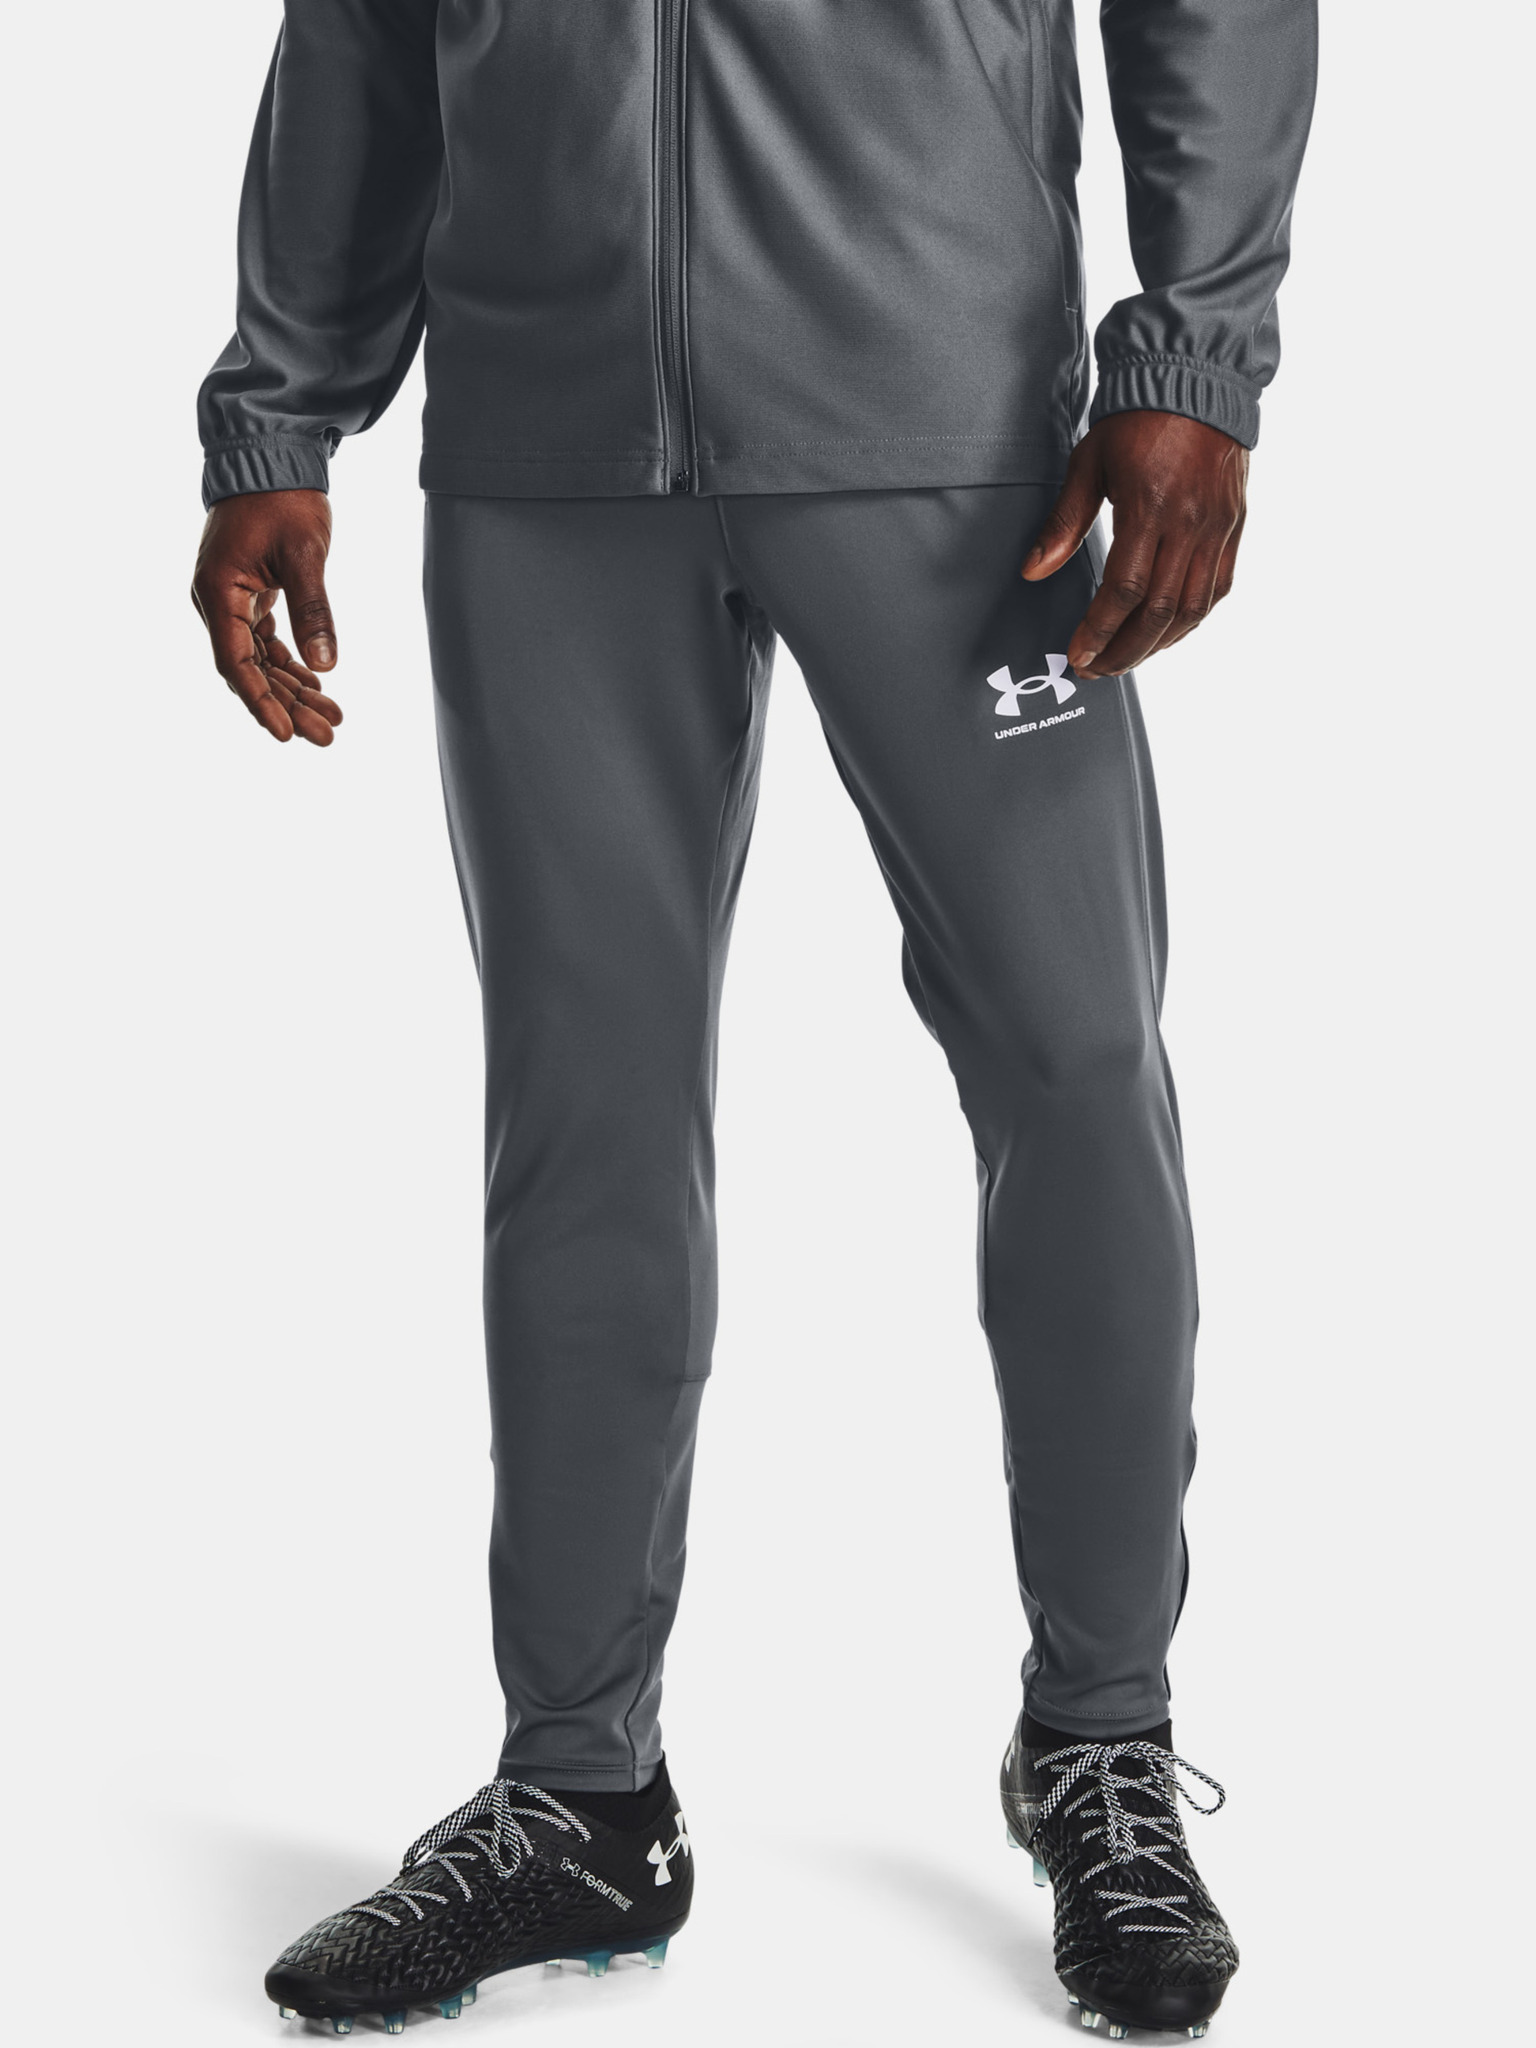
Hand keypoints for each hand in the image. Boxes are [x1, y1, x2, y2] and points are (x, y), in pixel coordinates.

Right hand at [191, 489, 343, 744]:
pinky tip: (318, 688)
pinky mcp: (247, 596)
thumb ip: (313, 610)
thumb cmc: (284, 498)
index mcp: (219, 592)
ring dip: (293, 690)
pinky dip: (290, 665)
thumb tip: (324, 666)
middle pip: (250, 669)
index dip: (261, 702)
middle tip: (327, 736)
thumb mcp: (305, 554)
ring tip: (332, 719)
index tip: (286, 734)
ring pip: (259, 660)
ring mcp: (230, 600)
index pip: (236, 663)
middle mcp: (217, 601)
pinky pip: (265, 642)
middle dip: (288, 705)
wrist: (270, 456)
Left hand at [1022, 411, 1247, 678]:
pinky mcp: (1234, 527)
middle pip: (1159, 612)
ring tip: (1126, 659)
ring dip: (1157, 645)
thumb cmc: (1137, 419)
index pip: (1123, 591)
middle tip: (1097, 669)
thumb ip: (1064, 524)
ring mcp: (1217, 528)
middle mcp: (1189, 523)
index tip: (1078, 655)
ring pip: (1192, 609)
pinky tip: (1165, 633)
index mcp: (1149, 506)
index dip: (1099, 631)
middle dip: (1125, 650)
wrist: (1195, 379)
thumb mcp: (1089, 463)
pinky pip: (1217, 589)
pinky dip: (1191, 621)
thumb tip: (1034, 571)